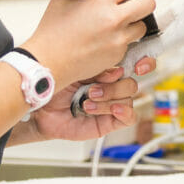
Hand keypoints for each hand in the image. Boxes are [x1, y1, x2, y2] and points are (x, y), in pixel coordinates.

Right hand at [23, 0, 155, 89]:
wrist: (49, 61)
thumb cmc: (53, 30)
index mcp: (102, 0)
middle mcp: (114, 19)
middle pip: (149, 4)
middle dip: (143, 3)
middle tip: (135, 4)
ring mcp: (118, 39)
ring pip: (142, 27)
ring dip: (134, 23)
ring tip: (119, 24)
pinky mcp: (117, 56)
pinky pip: (129, 44)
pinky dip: (122, 40)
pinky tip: (107, 39)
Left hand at [29, 58, 154, 140]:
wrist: (39, 106)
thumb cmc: (54, 85)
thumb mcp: (77, 68)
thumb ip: (100, 67)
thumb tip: (118, 70)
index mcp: (106, 69)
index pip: (134, 62)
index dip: (143, 62)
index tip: (139, 65)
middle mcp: (110, 85)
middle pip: (131, 83)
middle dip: (113, 86)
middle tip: (92, 88)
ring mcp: (110, 103)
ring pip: (128, 98)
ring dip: (108, 99)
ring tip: (86, 101)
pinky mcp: (108, 122)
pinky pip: (128, 118)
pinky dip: (122, 112)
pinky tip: (105, 110)